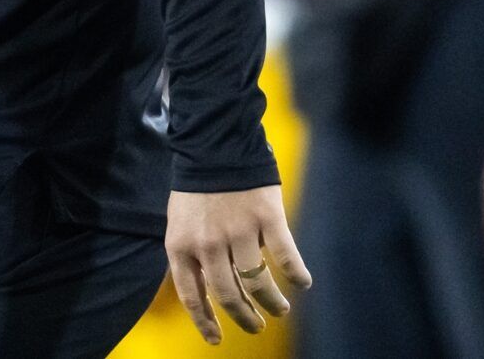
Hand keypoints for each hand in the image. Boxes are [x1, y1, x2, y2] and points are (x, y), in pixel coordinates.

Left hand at [165, 186, 310, 345]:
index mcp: (181, 245)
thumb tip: (207, 292)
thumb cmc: (197, 187)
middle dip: (244, 317)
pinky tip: (303, 282)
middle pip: (229, 296)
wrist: (215, 144)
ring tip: (280, 309)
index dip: (206, 322)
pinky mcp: (266, 217)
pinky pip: (286, 257)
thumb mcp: (180, 222)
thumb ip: (191, 254)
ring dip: (272, 303)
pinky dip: (297, 275)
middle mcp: (208, 243)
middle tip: (256, 325)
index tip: (217, 339)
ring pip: (258, 284)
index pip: (192, 295)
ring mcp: (238, 231)